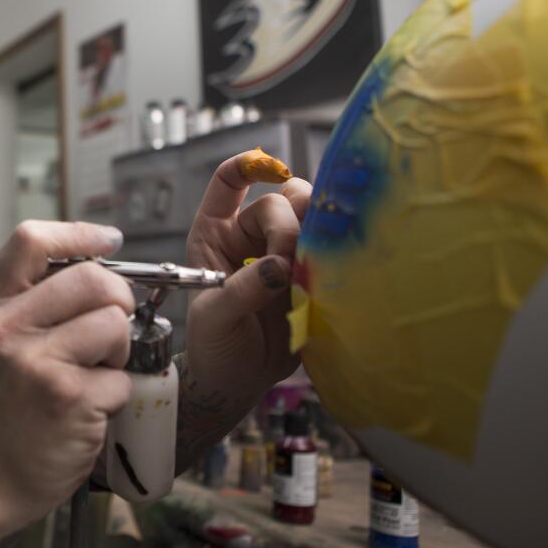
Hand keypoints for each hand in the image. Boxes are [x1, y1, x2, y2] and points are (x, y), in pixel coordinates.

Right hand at [0, 221, 133, 528]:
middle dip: (118, 302)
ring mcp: (34, 362)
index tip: (111, 241)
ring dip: (118, 352)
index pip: (31, 239)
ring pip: (115, 324)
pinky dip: (117, 393)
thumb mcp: (7, 337)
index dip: (80, 234)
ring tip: (92, 372)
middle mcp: (6, 327)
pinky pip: (123, 376)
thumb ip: (41, 296)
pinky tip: (89, 407)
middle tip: (108, 331)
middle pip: (92, 278)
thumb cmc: (14, 398)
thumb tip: (105, 257)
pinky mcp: (66, 397)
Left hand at [176, 152, 310, 463]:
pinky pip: (330, 252)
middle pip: (282, 198)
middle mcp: (250, 235)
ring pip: (311, 219)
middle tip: (286, 261)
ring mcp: (283, 253)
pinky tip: (330, 275)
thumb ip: (240, 291)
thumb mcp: (214, 319)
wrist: (238, 381)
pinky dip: (334, 258)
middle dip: (289, 222)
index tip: (273, 173)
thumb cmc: (213, 345)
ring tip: (309, 269)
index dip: (249, 166)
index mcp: (215, 233)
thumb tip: (276, 267)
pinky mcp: (309, 275)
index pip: (229, 181)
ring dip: (316, 235)